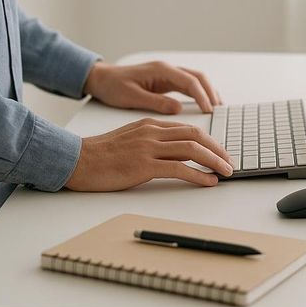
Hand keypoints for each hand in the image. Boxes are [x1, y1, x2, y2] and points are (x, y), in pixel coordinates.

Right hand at [65, 117, 233, 190]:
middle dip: (217, 149)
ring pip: (191, 149)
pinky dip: (198, 175)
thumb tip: (173, 153)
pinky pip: (178, 168)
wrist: (76, 160)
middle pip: (196, 135)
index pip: (188, 129)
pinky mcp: (143, 165)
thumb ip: (151, 141)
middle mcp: (152, 132)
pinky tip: (208, 182)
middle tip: (229, 162)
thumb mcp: (129, 139)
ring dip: (214, 161)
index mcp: (150, 124)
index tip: (220, 152)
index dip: (209, 141)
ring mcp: (148, 148)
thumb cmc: (100, 154)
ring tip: (226, 172)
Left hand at [83, 60, 221, 113]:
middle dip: (210, 92)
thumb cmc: (113, 87)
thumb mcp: (132, 97)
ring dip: (207, 92)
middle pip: (197, 77)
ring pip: (195, 80)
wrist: (101, 79)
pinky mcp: (165, 81)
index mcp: (160, 71)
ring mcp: (167, 74)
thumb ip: (155, 102)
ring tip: (216, 108)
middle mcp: (166, 69)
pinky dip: (198, 93)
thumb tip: (177, 110)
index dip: (202, 96)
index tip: (209, 110)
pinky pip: (187, 85)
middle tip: (218, 110)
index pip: (189, 81)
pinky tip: (203, 103)